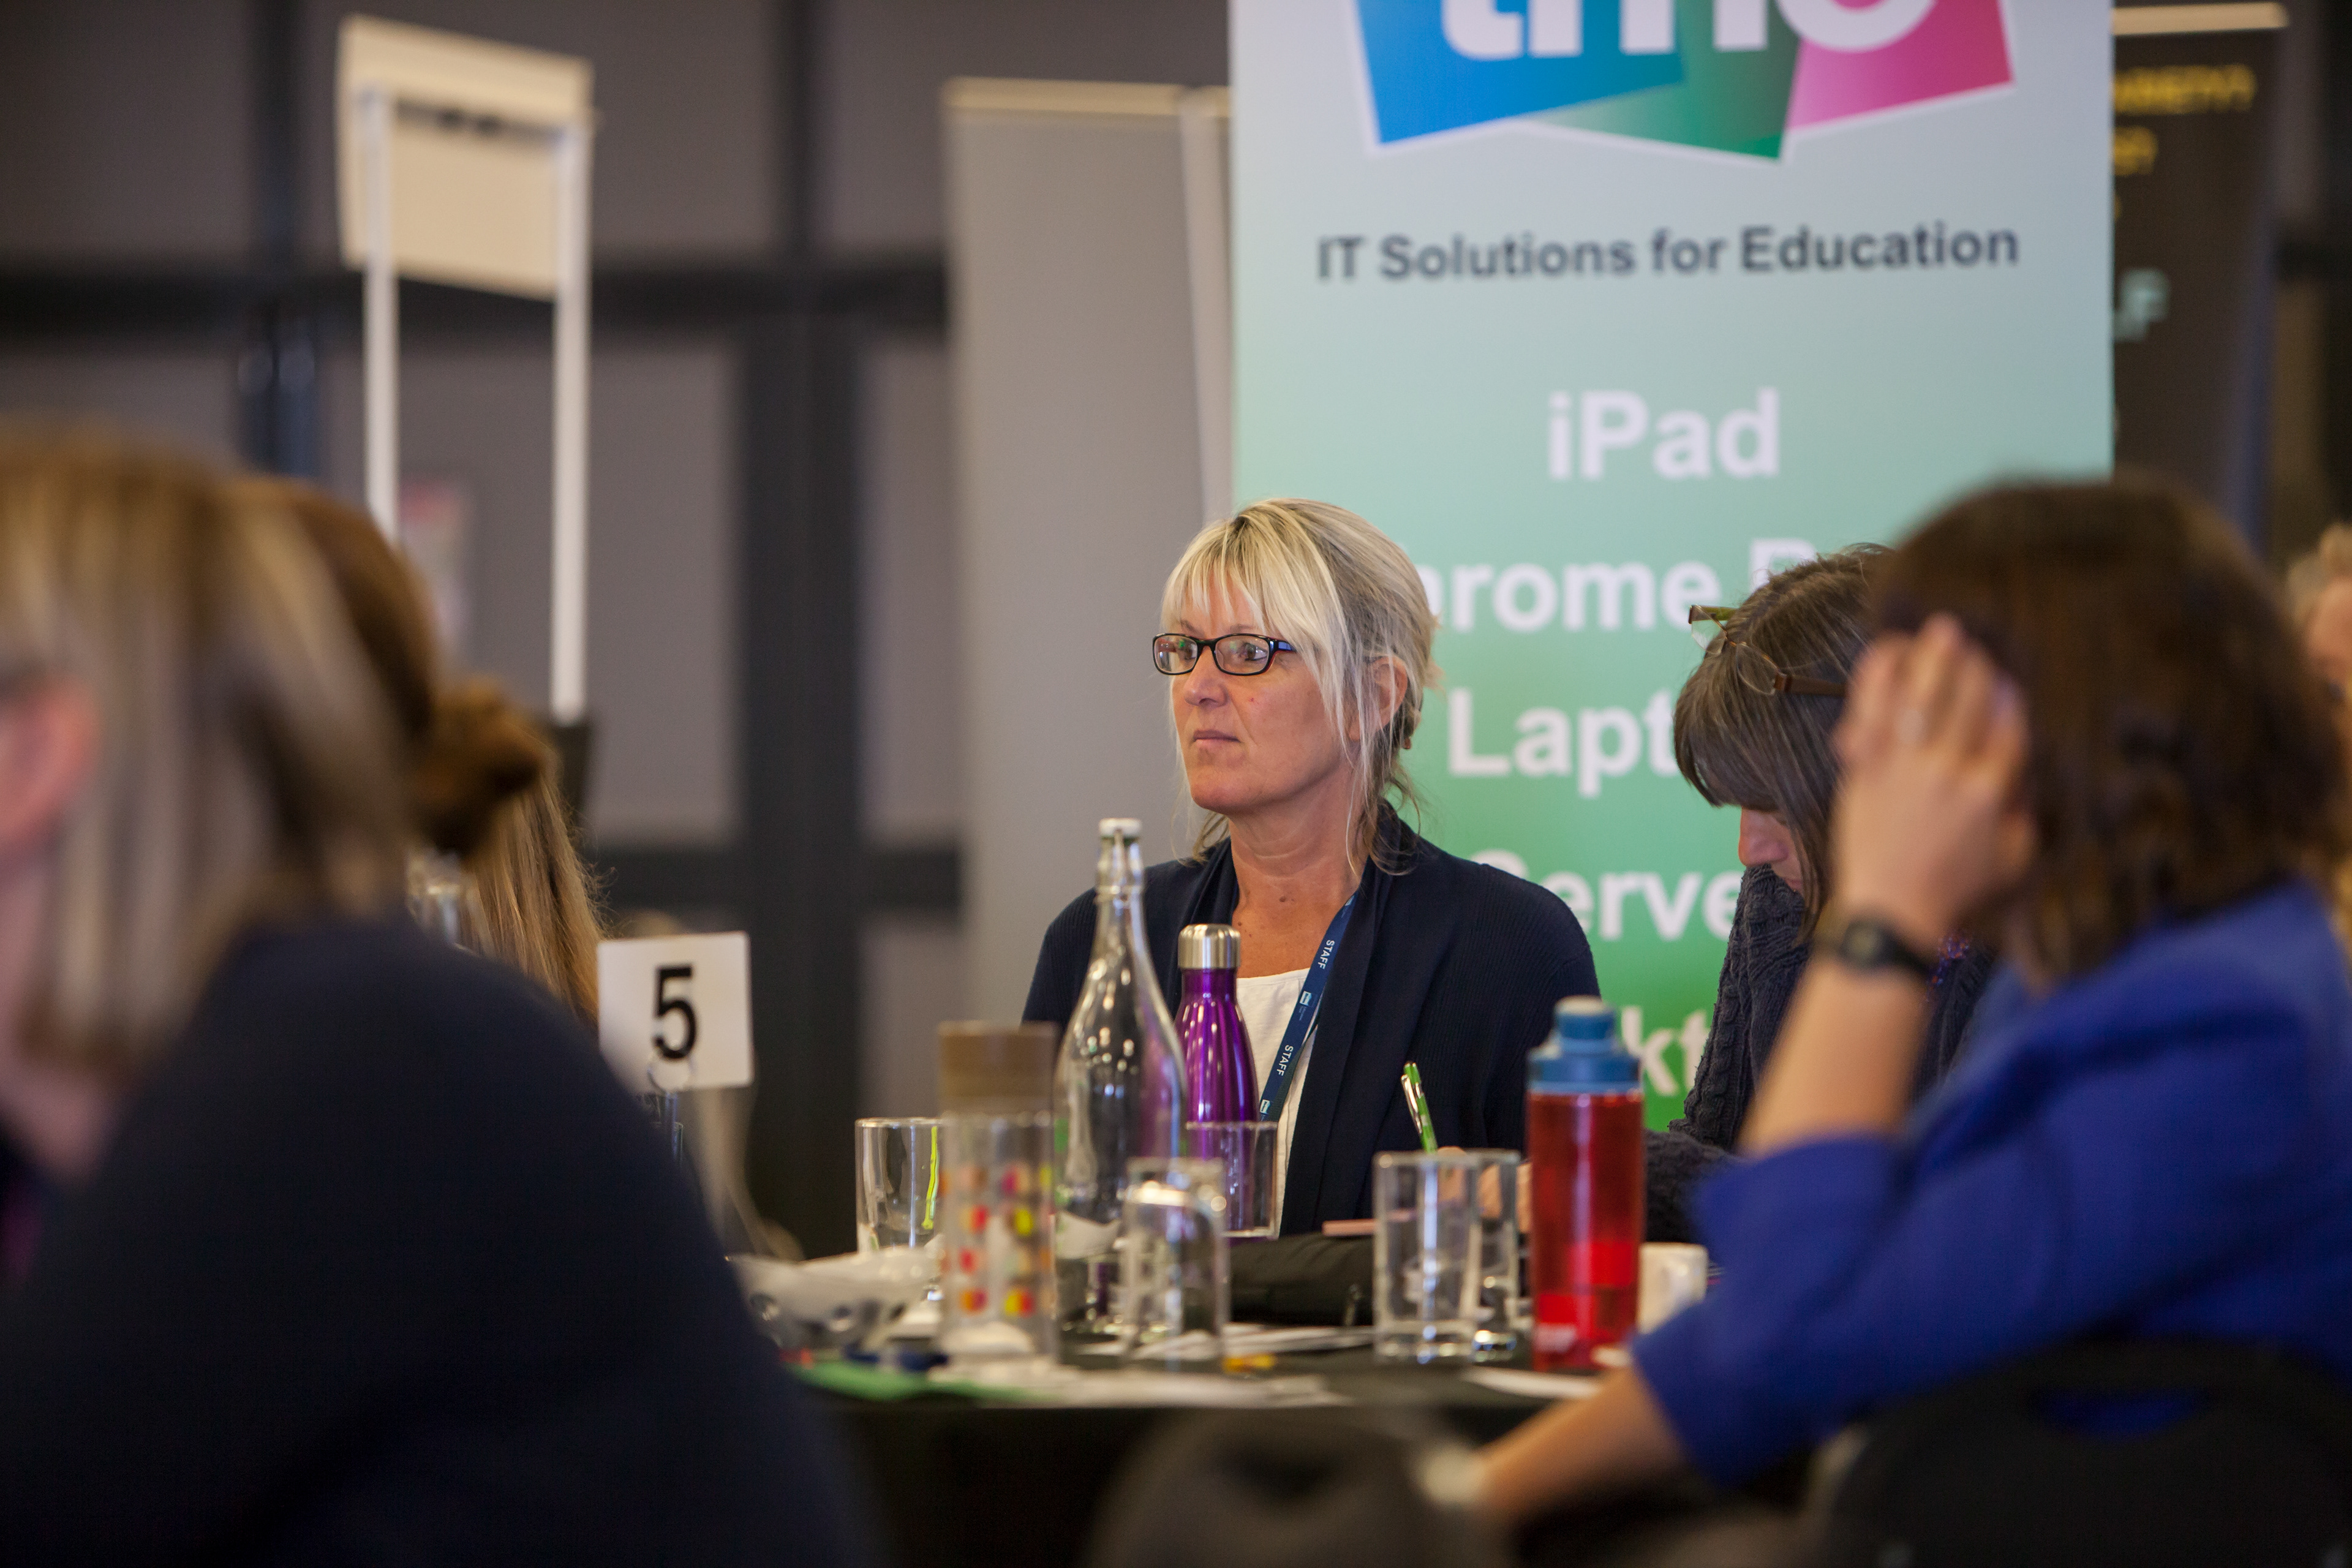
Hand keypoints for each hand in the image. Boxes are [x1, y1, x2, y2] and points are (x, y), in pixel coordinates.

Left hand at [1831, 615, 2033, 948]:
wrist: (1891, 912)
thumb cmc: (1953, 891)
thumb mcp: (2011, 861)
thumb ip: (2024, 815)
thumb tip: (2024, 776)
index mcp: (1992, 793)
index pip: (2008, 728)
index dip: (2007, 698)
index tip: (2006, 679)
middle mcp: (1951, 774)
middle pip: (1969, 704)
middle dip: (1974, 666)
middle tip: (1974, 642)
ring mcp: (1906, 769)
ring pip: (1924, 699)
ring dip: (1935, 659)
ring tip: (1941, 630)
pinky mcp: (1866, 770)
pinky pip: (1873, 711)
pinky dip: (1881, 678)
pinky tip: (1888, 652)